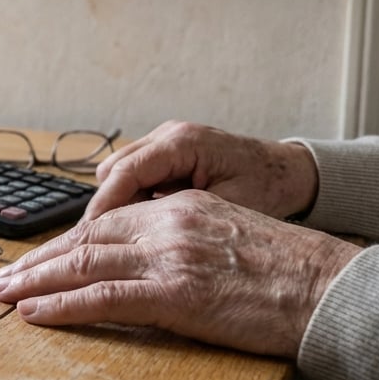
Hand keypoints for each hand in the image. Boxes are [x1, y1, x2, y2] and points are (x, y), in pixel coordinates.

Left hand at [0, 190, 359, 356]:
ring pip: (84, 264)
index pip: (107, 221)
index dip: (66, 242)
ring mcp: (169, 257)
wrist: (329, 287)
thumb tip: (153, 260)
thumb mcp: (230, 233)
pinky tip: (34, 313)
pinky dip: (61, 306)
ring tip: (4, 293)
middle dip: (39, 260)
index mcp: (181, 205)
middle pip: (86, 239)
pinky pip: (102, 298)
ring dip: (36, 281)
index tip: (39, 257)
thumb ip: (186, 238)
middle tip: (3, 274)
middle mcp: (167, 222)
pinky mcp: (174, 293)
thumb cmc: (290, 270)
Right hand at [83, 121, 318, 221]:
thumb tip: (140, 241)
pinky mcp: (165, 154)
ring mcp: (164, 142)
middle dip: (105, 207)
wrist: (289, 172)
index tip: (89, 236)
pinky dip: (131, 200)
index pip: (126, 171)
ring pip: (117, 172)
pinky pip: (133, 176)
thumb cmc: (267, 189)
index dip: (104, 206)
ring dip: (117, 204)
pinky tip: (142, 226)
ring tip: (124, 239)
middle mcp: (168, 135)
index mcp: (184, 142)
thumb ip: (182, 219)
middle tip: (102, 245)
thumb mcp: (227, 208)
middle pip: (113, 170)